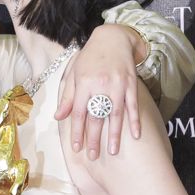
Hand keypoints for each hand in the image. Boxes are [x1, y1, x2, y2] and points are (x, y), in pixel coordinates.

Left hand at [54, 24, 142, 158]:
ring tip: (112, 152)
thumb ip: (68, 97)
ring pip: (116, 114)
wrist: (113, 38)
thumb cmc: (90, 58)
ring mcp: (117, 85)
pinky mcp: (131, 84)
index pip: (79, 113)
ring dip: (114, 135)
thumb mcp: (75, 74)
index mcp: (83, 84)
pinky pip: (133, 106)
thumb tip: (59, 117)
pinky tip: (136, 135)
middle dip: (94, 138)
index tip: (77, 148)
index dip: (77, 132)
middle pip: (96, 117)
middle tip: (93, 156)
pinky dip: (135, 121)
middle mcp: (100, 85)